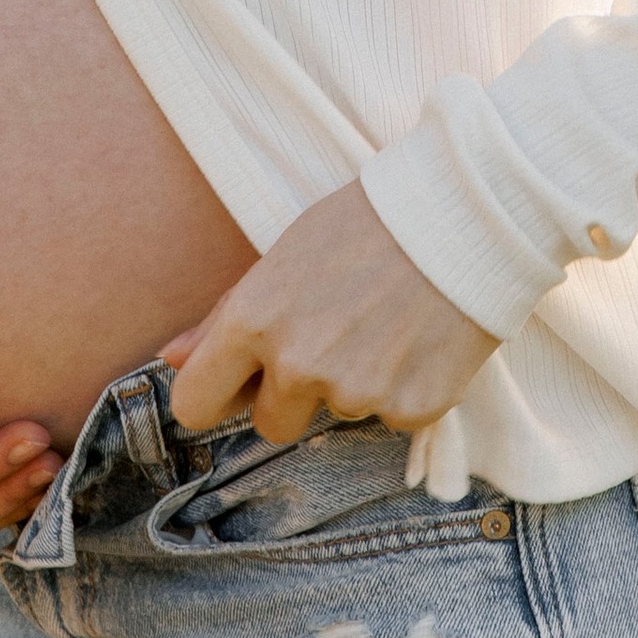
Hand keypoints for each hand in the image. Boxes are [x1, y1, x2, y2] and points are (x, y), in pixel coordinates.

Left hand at [166, 182, 494, 448]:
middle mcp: (298, 365)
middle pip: (270, 424)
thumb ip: (225, 315)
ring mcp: (356, 394)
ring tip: (384, 322)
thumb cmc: (366, 221)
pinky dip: (402, 387)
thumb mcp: (285, 253)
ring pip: (335, 415)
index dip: (216, 395)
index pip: (195, 406)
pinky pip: (390, 416)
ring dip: (352, 383)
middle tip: (333, 334)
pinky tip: (419, 338)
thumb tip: (172, 359)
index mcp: (255, 321)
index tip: (238, 382)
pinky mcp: (411, 410)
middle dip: (292, 393)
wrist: (466, 213)